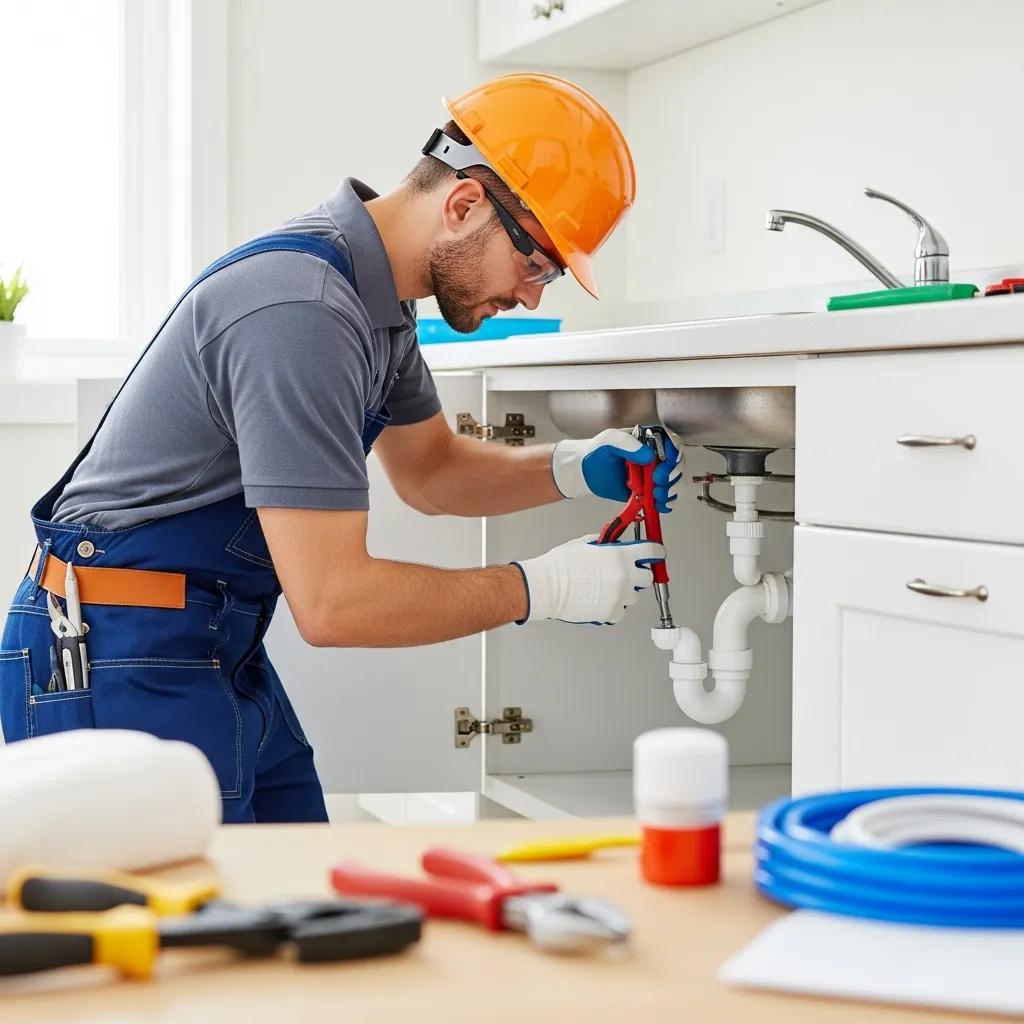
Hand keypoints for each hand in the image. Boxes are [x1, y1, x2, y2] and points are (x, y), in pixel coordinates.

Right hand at [512, 534, 665, 624]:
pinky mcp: (611, 613)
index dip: (656, 552)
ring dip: (624, 592)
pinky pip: (621, 611)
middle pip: (647, 577)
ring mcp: (619, 596)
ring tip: (604, 589)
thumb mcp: (585, 544)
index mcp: (620, 556)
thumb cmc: (561, 566)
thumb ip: (606, 544)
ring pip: (633, 596)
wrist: (547, 587)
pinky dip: (613, 608)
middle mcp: (624, 576)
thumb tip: (615, 544)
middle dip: (638, 575)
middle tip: (624, 574)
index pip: (652, 551)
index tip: (657, 554)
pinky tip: (599, 600)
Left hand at [551, 428, 680, 512]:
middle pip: (676, 465)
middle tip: (656, 480)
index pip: (672, 444)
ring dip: (669, 490)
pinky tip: (660, 504)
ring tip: (656, 495)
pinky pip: (663, 497)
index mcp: (648, 441)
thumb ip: (627, 444)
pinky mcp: (647, 490)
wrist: (584, 472)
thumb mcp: (609, 441)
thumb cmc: (595, 453)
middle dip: (671, 475)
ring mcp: (651, 475)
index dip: (673, 455)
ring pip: (673, 482)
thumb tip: (648, 456)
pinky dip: (665, 502)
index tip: (665, 464)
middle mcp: (654, 457)